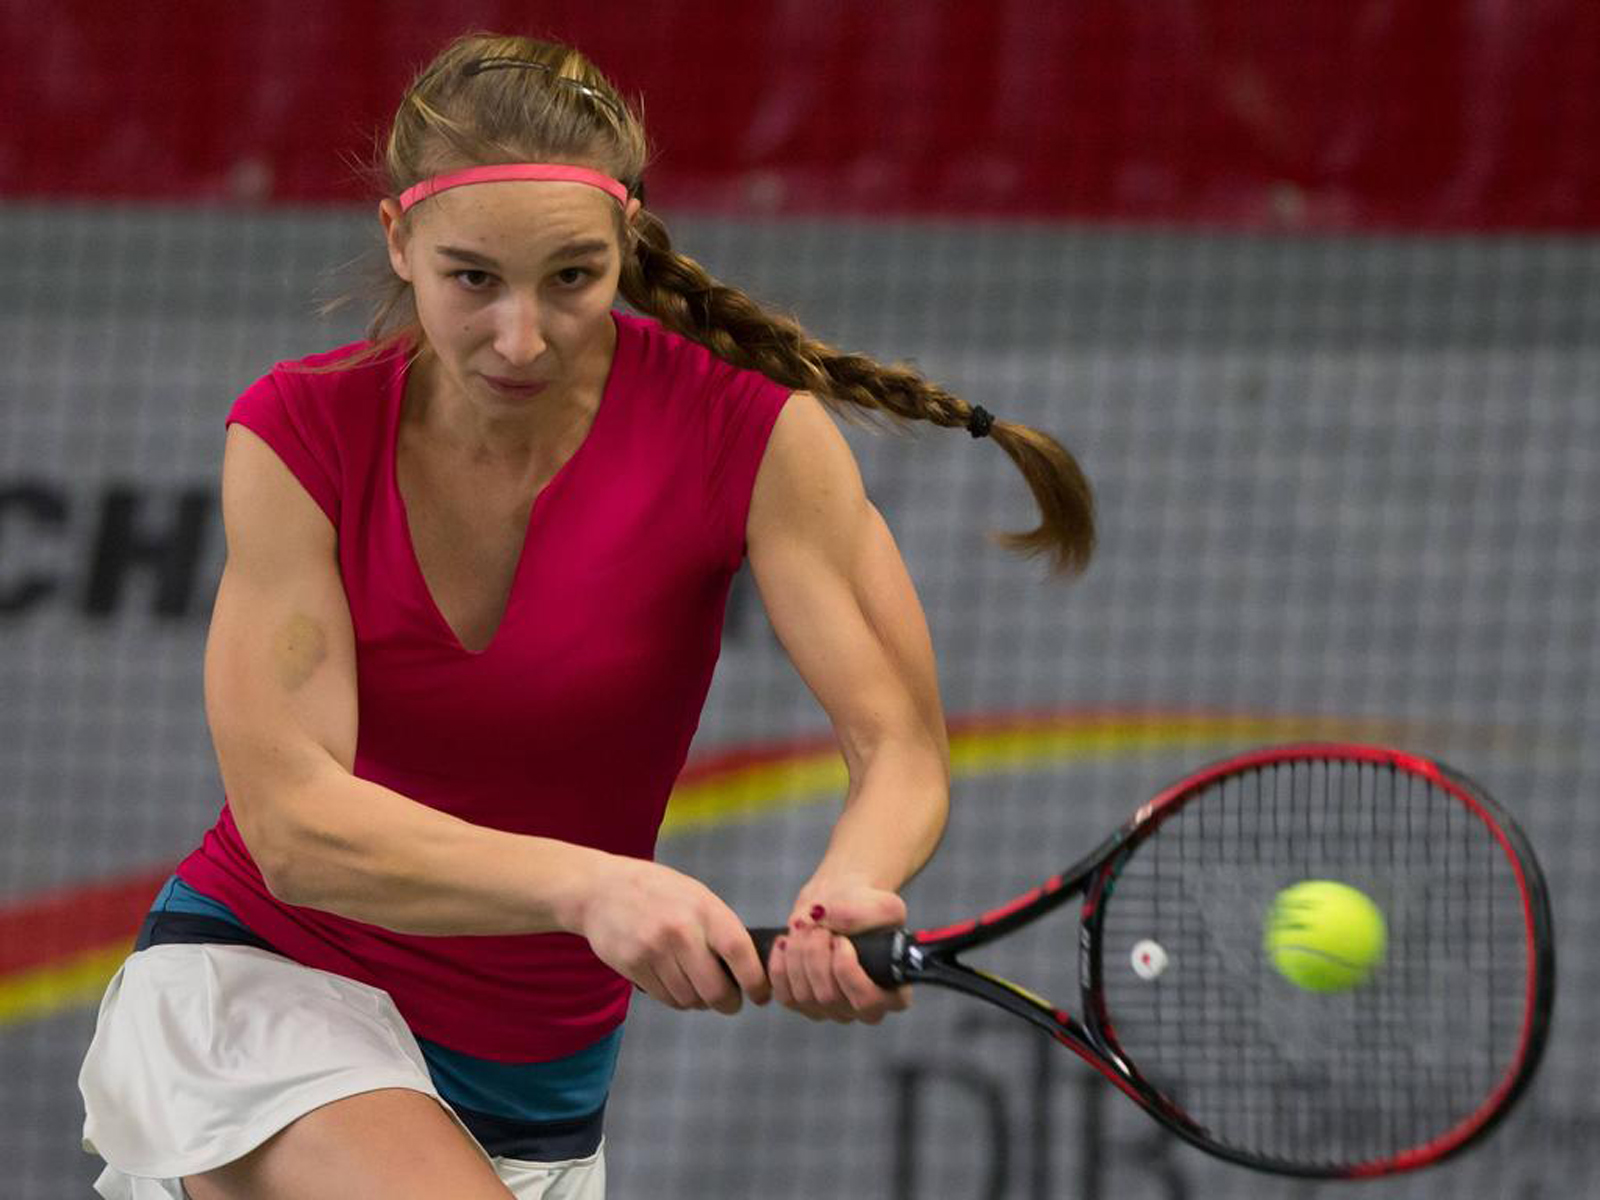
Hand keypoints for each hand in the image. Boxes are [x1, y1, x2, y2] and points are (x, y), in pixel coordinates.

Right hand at [576, 855, 770, 1013]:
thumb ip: (720, 928)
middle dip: (728, 1003)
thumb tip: (748, 969)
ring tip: (698, 987)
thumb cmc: (658, 892)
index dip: (755, 981)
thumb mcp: (696, 896)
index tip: (760, 995)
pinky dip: (676, 999)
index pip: (739, 953)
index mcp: (704, 909)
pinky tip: (676, 983)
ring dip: (699, 1001)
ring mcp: (654, 951)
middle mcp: (680, 931)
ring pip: (690, 999)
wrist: (602, 889)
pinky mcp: (633, 967)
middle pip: (715, 990)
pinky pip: (666, 998)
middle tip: (730, 1002)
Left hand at [766, 877, 911, 1022]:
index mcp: (893, 994)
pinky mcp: (803, 1005)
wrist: (839, 903)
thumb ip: (859, 914)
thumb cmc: (867, 907)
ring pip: (805, 996)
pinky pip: (785, 996)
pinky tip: (785, 942)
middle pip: (829, 997)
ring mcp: (832, 1011)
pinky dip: (780, 967)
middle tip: (819, 926)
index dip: (848, 971)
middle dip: (816, 955)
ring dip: (798, 956)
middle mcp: (862, 1010)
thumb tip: (824, 919)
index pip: (868, 1001)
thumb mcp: (881, 903)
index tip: (841, 940)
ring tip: (805, 928)